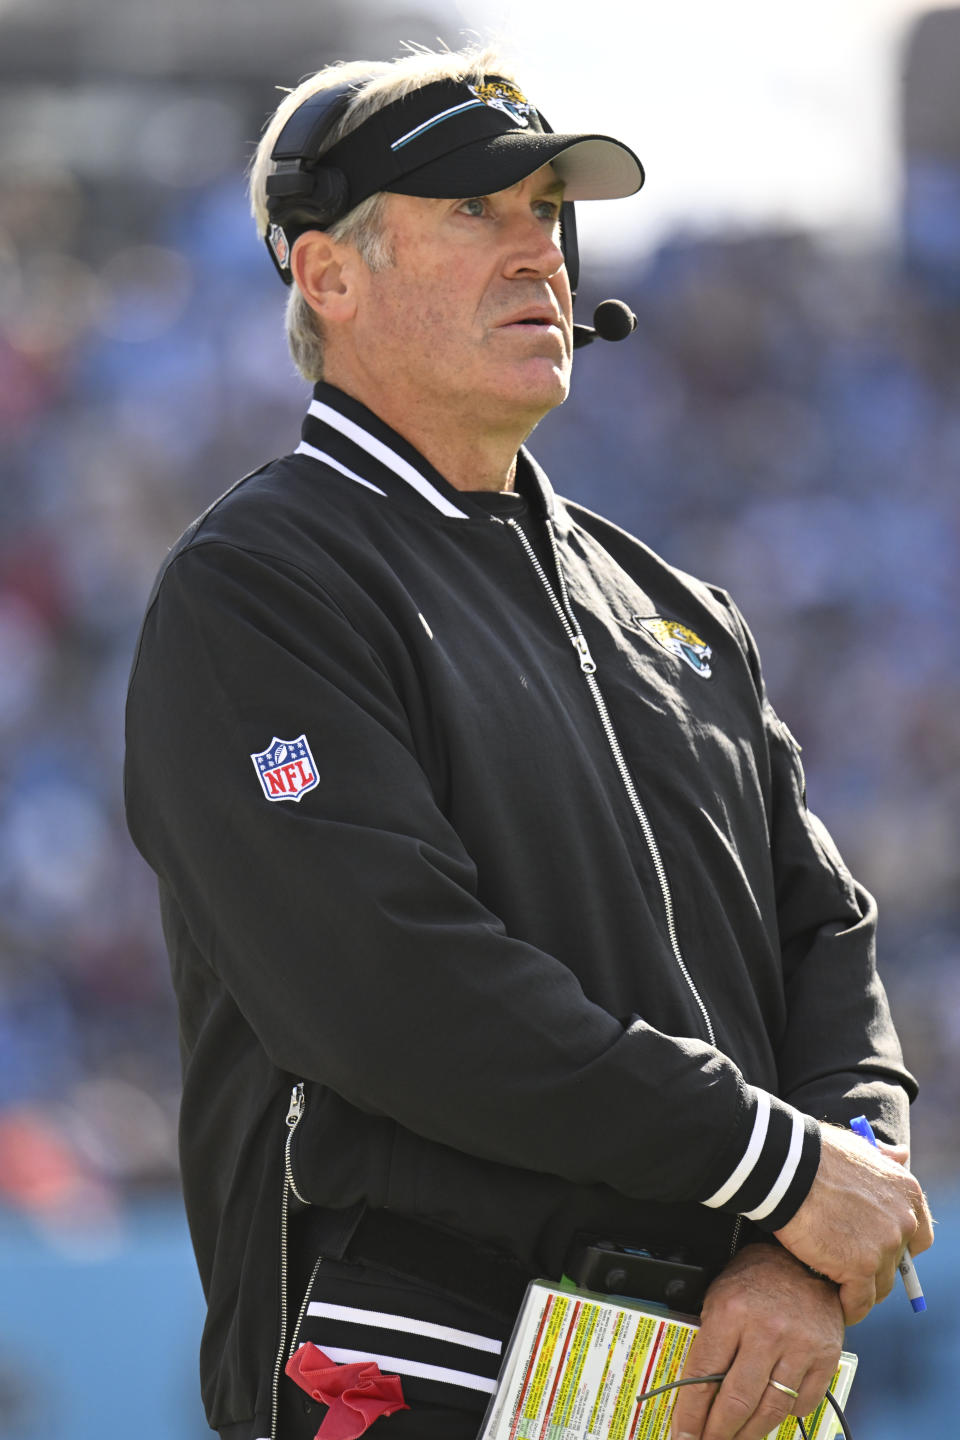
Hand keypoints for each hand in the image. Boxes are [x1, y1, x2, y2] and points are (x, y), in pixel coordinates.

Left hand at [670, 1244, 842, 1439]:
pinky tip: (771, 1413)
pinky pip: (802, 1404)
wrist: (805, 1260)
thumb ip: (709, 1338)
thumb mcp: (719, 1294)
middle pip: (736, 1401)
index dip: (690, 1413)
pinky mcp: (824, 1358)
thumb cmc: (758, 1276)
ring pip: (770, 1410)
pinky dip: (785, 1416)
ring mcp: (799, 1346)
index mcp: (731, 1311)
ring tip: (735, 1439)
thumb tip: (693, 1389)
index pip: (703, 1375)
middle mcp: (765, 1330)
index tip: (683, 1434)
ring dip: (749, 1433)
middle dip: (718, 1433)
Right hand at [773, 1125, 932, 1324]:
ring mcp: (884, 1246)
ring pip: (879, 1286)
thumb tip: (902, 1154)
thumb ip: (882, 1158)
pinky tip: (835, 1304)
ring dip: (861, 1289)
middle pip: (896, 1263)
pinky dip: (849, 1308)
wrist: (786, 1166)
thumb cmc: (813, 1154)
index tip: (877, 1250)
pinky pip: (860, 1302)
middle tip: (848, 1268)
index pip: (918, 1235)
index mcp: (905, 1190)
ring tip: (839, 1289)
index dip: (899, 1247)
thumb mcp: (858, 1147)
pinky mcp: (860, 1267)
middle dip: (875, 1267)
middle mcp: (903, 1220)